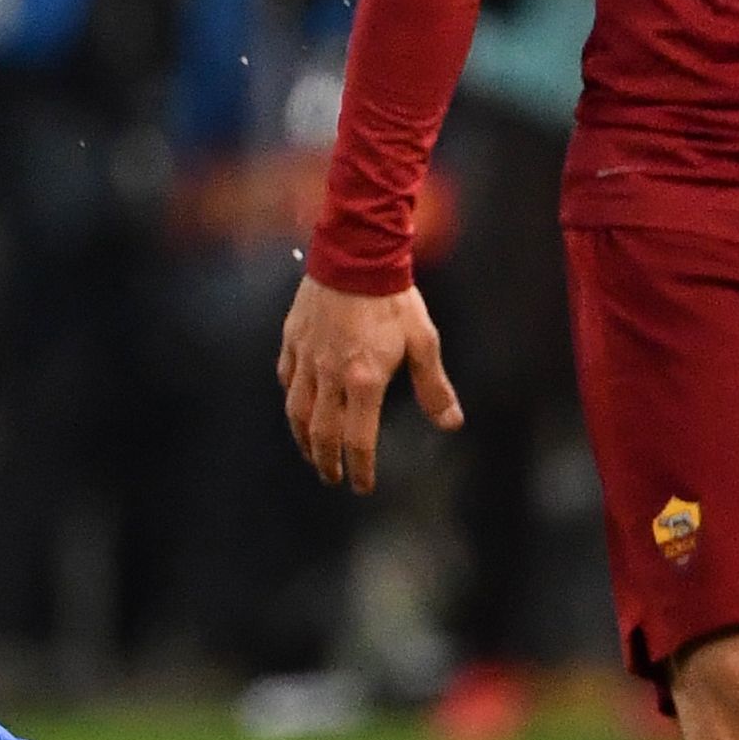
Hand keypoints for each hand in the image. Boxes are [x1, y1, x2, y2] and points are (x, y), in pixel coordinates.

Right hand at [276, 275, 458, 493]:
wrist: (355, 254)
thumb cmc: (393, 298)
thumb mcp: (423, 341)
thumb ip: (434, 387)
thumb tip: (451, 424)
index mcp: (364, 379)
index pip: (358, 439)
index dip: (360, 468)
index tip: (362, 485)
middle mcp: (330, 375)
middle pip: (322, 433)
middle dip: (327, 462)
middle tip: (333, 477)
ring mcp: (307, 358)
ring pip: (297, 412)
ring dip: (304, 440)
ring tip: (312, 454)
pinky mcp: (293, 341)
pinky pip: (287, 379)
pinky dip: (293, 400)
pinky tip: (299, 408)